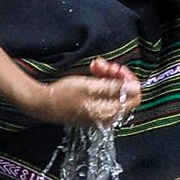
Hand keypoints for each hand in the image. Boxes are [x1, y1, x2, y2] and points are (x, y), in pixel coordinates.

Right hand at [26, 57, 140, 127]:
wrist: (42, 103)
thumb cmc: (63, 95)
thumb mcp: (89, 87)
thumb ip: (114, 88)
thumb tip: (136, 88)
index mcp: (109, 113)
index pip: (134, 98)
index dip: (130, 82)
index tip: (120, 70)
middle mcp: (107, 115)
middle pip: (124, 92)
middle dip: (117, 75)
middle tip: (106, 65)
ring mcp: (100, 111)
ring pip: (114, 89)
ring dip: (108, 74)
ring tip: (96, 64)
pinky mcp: (93, 106)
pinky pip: (104, 91)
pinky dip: (101, 79)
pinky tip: (94, 69)